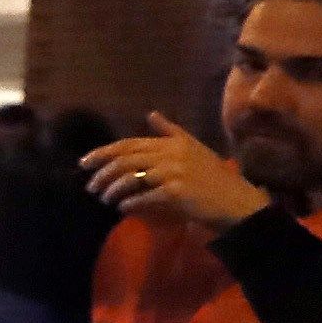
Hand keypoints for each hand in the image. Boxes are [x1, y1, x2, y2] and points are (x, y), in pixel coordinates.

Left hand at [84, 113, 263, 231]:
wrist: (237, 201)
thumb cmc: (214, 176)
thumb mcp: (194, 147)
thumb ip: (171, 131)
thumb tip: (151, 113)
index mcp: (174, 142)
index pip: (129, 144)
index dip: (103, 153)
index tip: (84, 163)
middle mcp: (172, 154)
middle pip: (126, 161)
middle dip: (103, 174)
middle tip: (90, 186)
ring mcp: (174, 172)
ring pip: (131, 178)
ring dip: (113, 190)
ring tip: (105, 199)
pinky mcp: (176, 192)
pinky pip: (144, 197)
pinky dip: (130, 204)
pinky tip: (123, 209)